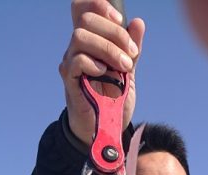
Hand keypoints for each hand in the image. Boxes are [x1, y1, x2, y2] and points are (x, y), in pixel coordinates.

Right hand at [59, 0, 144, 144]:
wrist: (106, 129)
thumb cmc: (113, 99)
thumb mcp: (127, 71)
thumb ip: (132, 49)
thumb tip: (137, 22)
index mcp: (92, 41)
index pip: (85, 9)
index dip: (100, 6)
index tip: (120, 21)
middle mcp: (78, 48)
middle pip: (87, 19)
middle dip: (114, 33)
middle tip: (130, 54)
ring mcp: (71, 62)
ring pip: (81, 37)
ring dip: (107, 49)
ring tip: (123, 67)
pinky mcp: (70, 80)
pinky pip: (77, 61)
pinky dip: (95, 64)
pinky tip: (106, 75)